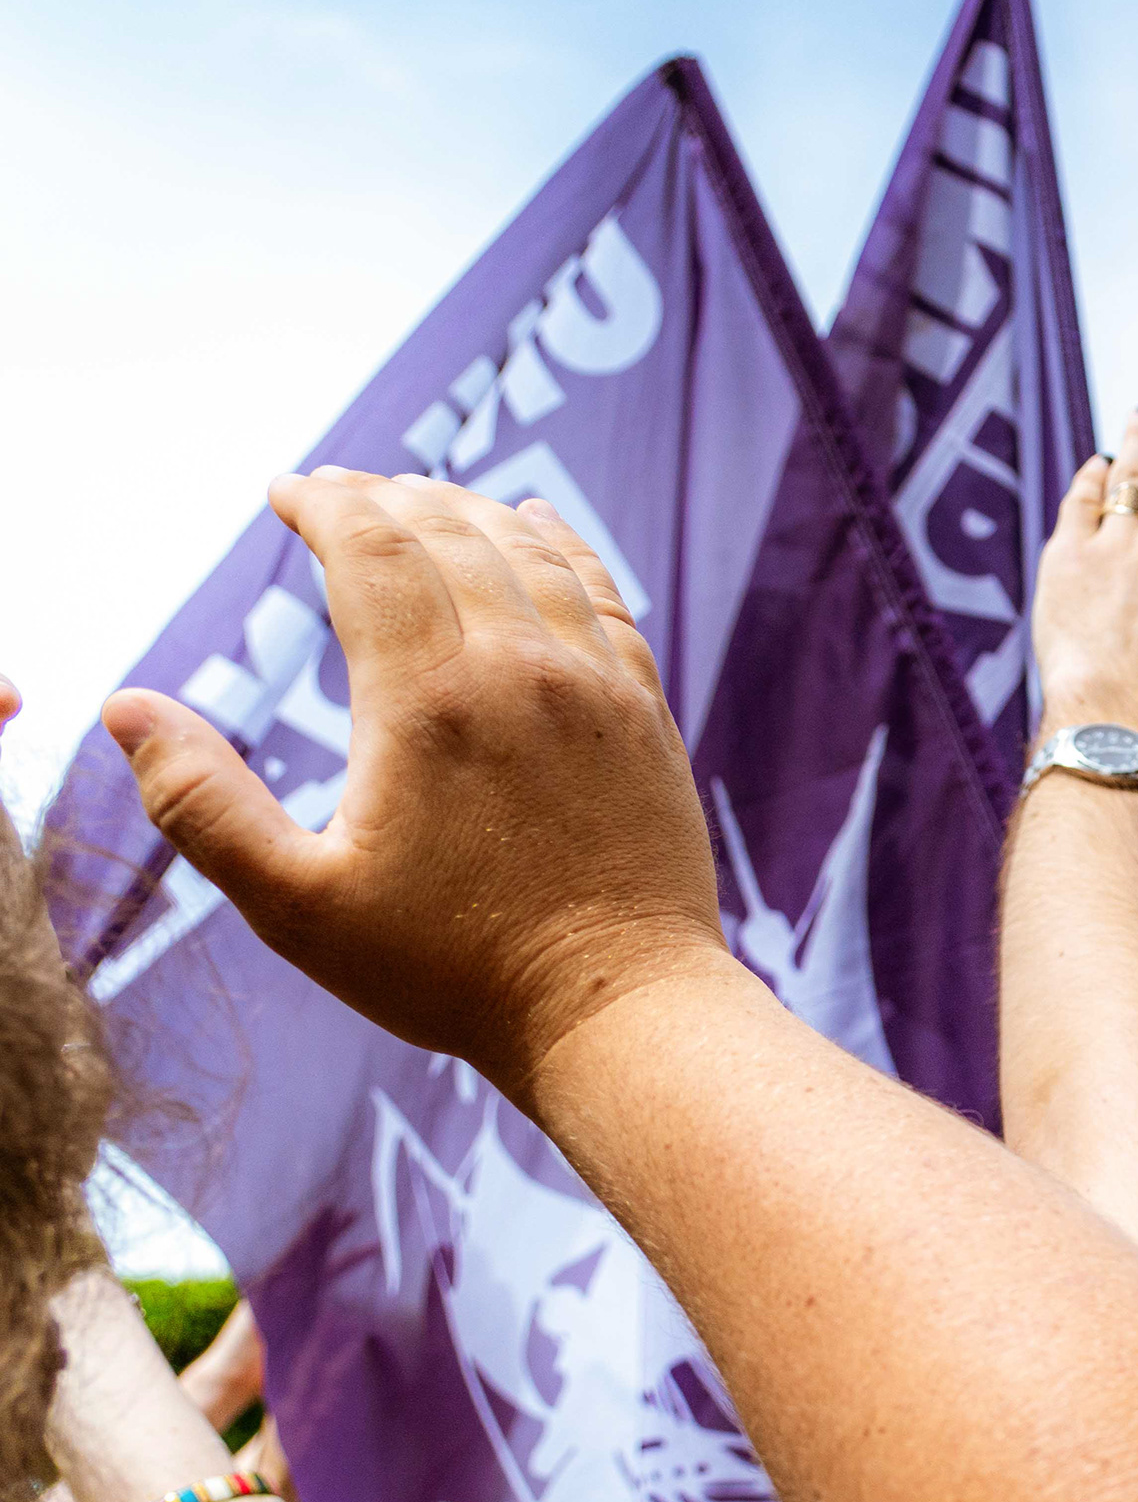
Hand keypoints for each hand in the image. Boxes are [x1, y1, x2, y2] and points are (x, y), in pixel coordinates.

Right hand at [102, 473, 724, 1102]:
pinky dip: (559, 544)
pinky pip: (602, 594)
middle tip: (338, 489)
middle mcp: (521, 671)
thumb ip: (203, 805)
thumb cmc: (455, 972)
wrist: (617, 1012)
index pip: (369, 549)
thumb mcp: (298, 905)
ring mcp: (596, 688)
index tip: (285, 489)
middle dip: (382, 496)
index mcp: (427, 700)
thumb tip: (126, 710)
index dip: (322, 503)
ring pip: (529, 551)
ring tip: (418, 495)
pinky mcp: (646, 716)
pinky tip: (535, 525)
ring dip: (465, 508)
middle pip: (447, 532)